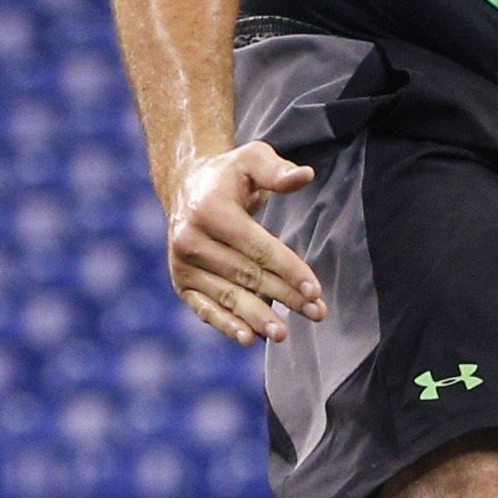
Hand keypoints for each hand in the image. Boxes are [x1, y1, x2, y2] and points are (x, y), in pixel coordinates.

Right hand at [163, 140, 324, 346]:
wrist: (187, 188)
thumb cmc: (229, 175)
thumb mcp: (252, 160)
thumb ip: (277, 170)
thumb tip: (304, 175)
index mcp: (209, 209)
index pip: (257, 247)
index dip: (288, 269)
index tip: (315, 289)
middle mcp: (189, 239)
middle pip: (247, 275)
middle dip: (284, 296)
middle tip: (316, 313)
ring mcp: (182, 264)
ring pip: (229, 296)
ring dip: (259, 318)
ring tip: (284, 334)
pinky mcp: (181, 283)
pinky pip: (206, 308)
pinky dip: (226, 325)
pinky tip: (248, 338)